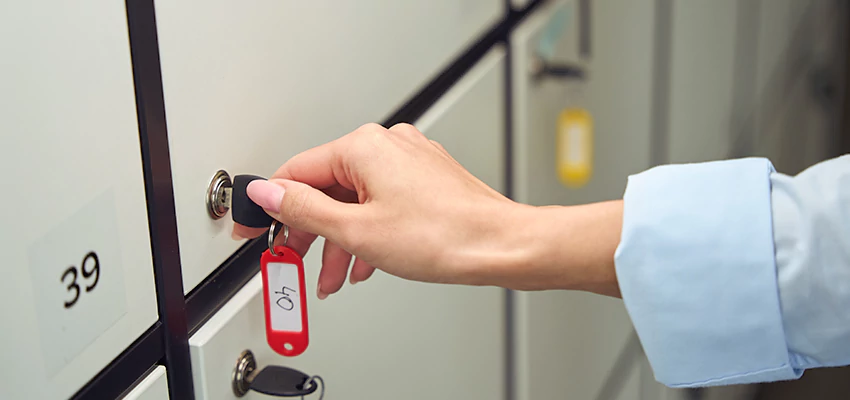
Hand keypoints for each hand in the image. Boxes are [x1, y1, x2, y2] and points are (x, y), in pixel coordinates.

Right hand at [233, 123, 622, 298]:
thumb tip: (268, 193)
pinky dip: (367, 231)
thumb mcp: (356, 230)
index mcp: (363, 147)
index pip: (296, 172)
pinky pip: (381, 202)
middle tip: (295, 262)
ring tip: (334, 276)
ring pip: (355, 200)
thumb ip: (304, 210)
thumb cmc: (444, 235)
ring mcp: (408, 160)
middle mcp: (386, 145)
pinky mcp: (424, 178)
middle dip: (310, 232)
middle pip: (326, 188)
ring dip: (339, 239)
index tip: (256, 229)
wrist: (500, 246)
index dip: (271, 206)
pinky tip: (365, 262)